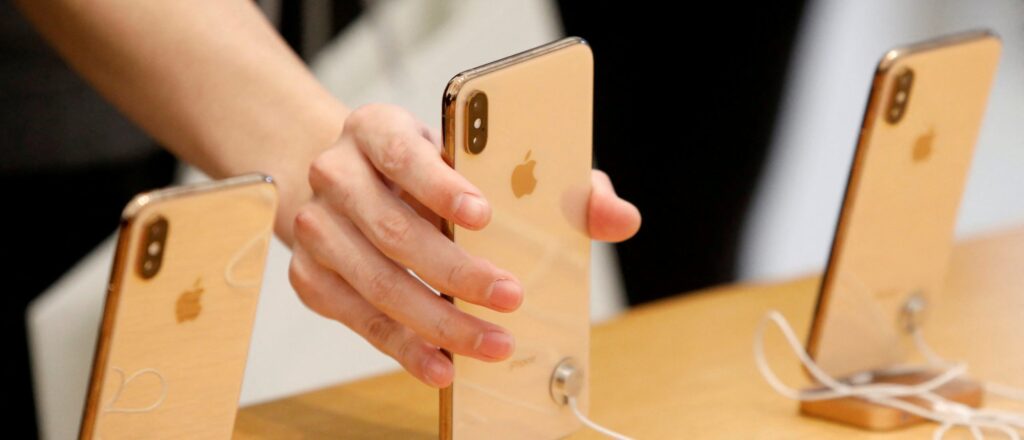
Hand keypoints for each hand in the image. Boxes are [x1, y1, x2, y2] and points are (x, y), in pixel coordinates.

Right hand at [288, 104, 640, 387]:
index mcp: (378, 129)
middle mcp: (338, 175)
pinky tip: (441, 364)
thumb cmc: (427, 169)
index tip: (484, 216)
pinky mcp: (312, 276)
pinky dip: (402, 347)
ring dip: (436, 321)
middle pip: (393, 229)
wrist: (350, 181)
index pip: (404, 153)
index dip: (441, 185)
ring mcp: (318, 229)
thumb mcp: (483, 156)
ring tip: (490, 344)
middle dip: (456, 272)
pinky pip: (356, 319)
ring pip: (375, 282)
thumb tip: (619, 218)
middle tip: (511, 298)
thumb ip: (555, 183)